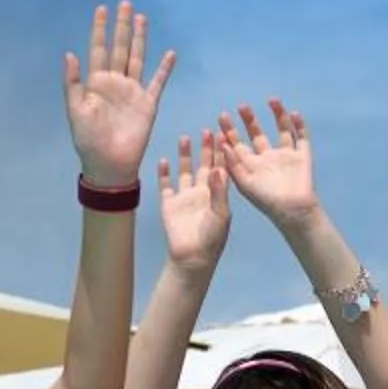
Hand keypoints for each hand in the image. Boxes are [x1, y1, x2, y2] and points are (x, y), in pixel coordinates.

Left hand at [61, 0, 175, 187]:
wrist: (109, 164)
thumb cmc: (88, 140)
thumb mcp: (75, 111)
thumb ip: (73, 83)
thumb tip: (70, 53)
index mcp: (96, 82)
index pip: (98, 49)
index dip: (99, 29)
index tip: (101, 8)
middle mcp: (115, 82)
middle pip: (120, 47)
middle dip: (122, 26)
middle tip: (125, 3)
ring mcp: (132, 91)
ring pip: (137, 58)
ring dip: (140, 39)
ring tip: (142, 18)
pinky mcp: (148, 104)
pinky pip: (157, 82)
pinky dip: (164, 69)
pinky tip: (170, 54)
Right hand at [157, 131, 230, 266]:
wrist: (192, 257)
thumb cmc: (212, 238)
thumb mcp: (220, 214)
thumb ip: (218, 191)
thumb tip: (217, 168)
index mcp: (217, 194)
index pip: (220, 168)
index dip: (222, 152)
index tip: (224, 135)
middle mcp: (201, 192)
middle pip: (203, 165)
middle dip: (205, 149)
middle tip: (207, 131)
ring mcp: (185, 197)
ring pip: (185, 170)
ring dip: (185, 155)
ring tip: (185, 138)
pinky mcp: (169, 203)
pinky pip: (166, 184)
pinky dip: (164, 173)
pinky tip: (164, 160)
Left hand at [220, 100, 319, 226]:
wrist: (294, 212)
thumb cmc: (266, 202)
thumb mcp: (244, 184)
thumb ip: (233, 164)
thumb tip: (222, 143)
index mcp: (252, 166)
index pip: (238, 144)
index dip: (230, 130)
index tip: (222, 116)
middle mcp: (268, 159)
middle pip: (257, 134)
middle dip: (250, 120)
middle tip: (242, 106)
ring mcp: (286, 156)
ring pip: (282, 130)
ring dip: (278, 115)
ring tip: (272, 100)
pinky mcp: (302, 157)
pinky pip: (301, 137)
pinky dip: (299, 125)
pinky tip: (294, 113)